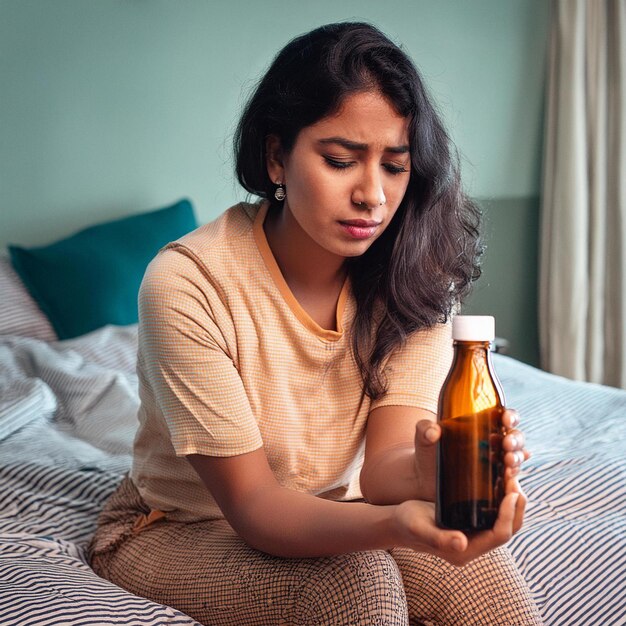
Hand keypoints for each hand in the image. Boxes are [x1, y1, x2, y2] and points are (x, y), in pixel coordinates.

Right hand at [392, 478, 526, 566]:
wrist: (397, 523)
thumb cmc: (406, 523)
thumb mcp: (418, 527)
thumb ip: (439, 538)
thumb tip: (462, 542)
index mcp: (465, 551)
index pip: (499, 535)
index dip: (509, 514)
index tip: (510, 491)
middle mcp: (473, 546)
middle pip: (508, 530)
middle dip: (516, 506)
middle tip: (513, 479)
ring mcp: (474, 536)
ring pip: (505, 522)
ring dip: (512, 502)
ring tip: (510, 477)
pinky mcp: (471, 525)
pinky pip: (495, 515)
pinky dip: (502, 499)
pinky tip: (498, 481)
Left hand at [414, 408, 530, 498]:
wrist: (422, 478)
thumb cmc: (426, 451)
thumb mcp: (423, 437)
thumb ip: (425, 429)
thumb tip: (433, 432)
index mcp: (481, 425)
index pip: (504, 417)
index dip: (510, 416)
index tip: (505, 419)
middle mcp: (492, 442)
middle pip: (515, 437)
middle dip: (515, 440)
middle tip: (506, 445)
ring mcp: (494, 461)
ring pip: (516, 456)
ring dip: (516, 458)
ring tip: (508, 463)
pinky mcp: (492, 480)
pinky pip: (510, 477)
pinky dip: (514, 476)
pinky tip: (512, 475)